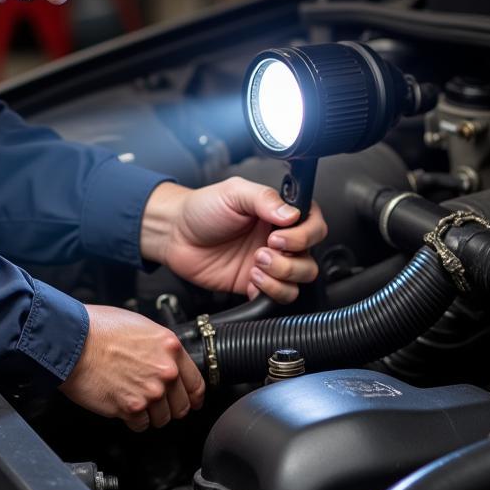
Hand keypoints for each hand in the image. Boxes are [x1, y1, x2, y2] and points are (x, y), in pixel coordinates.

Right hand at [58, 304, 204, 430]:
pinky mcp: (130, 407)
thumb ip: (158, 347)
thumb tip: (163, 359)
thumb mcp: (140, 326)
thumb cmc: (98, 328)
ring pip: (162, 419)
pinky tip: (124, 408)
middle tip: (157, 404)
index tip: (190, 401)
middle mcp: (165, 371)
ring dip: (151, 415)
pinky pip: (141, 425)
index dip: (193, 396)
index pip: (196, 383)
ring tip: (136, 403)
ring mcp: (150, 392)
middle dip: (170, 407)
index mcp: (170, 348)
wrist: (71, 341)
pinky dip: (133, 421)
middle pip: (181, 406)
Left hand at [141, 178, 326, 302]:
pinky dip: (270, 290)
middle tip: (264, 249)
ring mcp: (268, 264)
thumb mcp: (233, 192)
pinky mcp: (255, 284)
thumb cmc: (202, 209)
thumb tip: (292, 214)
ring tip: (256, 264)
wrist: (175, 234)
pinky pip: (278, 296)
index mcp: (278, 214)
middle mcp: (278, 240)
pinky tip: (250, 277)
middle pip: (310, 257)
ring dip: (282, 275)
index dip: (305, 234)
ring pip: (300, 280)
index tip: (279, 234)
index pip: (314, 225)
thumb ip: (265, 199)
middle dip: (291, 258)